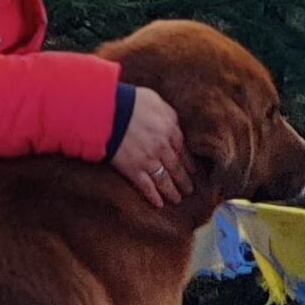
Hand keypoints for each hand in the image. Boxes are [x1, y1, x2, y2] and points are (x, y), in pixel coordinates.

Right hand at [110, 88, 188, 210]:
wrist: (110, 111)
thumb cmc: (131, 101)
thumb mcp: (156, 101)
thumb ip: (169, 114)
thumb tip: (175, 124)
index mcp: (170, 129)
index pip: (184, 150)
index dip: (189, 163)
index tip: (193, 172)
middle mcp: (163, 147)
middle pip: (177, 167)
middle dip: (184, 180)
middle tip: (189, 190)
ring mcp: (149, 160)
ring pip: (164, 180)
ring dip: (172, 191)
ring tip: (177, 199)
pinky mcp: (133, 169)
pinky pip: (147, 186)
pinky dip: (154, 196)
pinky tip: (159, 204)